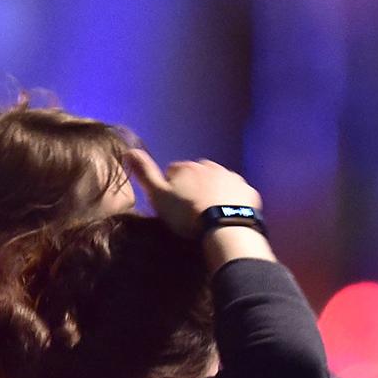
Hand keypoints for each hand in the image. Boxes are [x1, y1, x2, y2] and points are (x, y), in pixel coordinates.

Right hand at [123, 148, 260, 239]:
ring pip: (219, 182)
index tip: (174, 205)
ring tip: (212, 215)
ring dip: (215, 193)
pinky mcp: (248, 191)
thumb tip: (129, 150)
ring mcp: (232, 177)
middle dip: (195, 187)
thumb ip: (144, 173)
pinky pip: (238, 194)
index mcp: (186, 167)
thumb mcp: (158, 195)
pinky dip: (234, 201)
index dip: (171, 188)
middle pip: (198, 175)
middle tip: (193, 211)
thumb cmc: (187, 213)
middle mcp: (209, 165)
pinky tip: (229, 216)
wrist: (225, 227)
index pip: (173, 172)